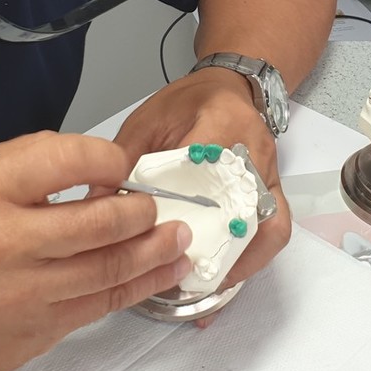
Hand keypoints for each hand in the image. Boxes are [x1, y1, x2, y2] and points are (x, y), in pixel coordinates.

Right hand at [0, 131, 192, 370]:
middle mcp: (2, 245)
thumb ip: (33, 161)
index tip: (123, 164)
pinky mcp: (37, 334)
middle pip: (97, 224)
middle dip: (142, 213)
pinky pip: (99, 306)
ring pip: (108, 271)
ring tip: (179, 237)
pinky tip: (162, 272)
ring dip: (154, 252)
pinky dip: (138, 287)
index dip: (108, 159)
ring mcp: (21, 296)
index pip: (64, 161)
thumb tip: (100, 165)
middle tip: (160, 207)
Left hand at [114, 68, 292, 318]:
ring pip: (269, 226)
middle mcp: (255, 152)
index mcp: (222, 125)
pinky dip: (252, 257)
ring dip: (242, 259)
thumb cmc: (187, 102)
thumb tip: (96, 204)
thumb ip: (123, 158)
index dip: (183, 205)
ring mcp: (269, 175)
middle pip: (244, 208)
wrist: (230, 88)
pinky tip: (225, 275)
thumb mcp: (147, 120)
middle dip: (216, 245)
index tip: (157, 232)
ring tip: (208, 283)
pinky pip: (274, 229)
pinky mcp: (274, 191)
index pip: (206, 171)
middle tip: (183, 271)